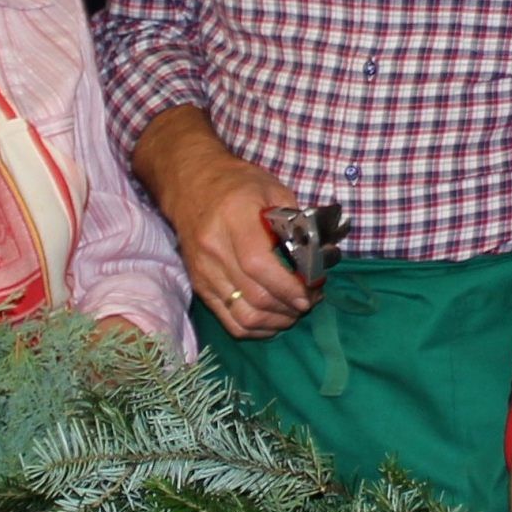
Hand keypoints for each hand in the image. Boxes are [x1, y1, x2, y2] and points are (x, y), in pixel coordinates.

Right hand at [134, 114, 313, 338]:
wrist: (190, 183)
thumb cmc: (237, 183)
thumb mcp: (272, 189)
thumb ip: (296, 222)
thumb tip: (321, 256)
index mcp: (233, 219)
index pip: (258, 264)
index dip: (288, 286)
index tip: (312, 291)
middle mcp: (213, 248)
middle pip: (254, 295)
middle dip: (291, 306)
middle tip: (311, 299)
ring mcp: (203, 271)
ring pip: (243, 316)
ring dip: (276, 321)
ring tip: (295, 310)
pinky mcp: (200, 286)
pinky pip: (229, 321)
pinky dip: (256, 328)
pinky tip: (274, 319)